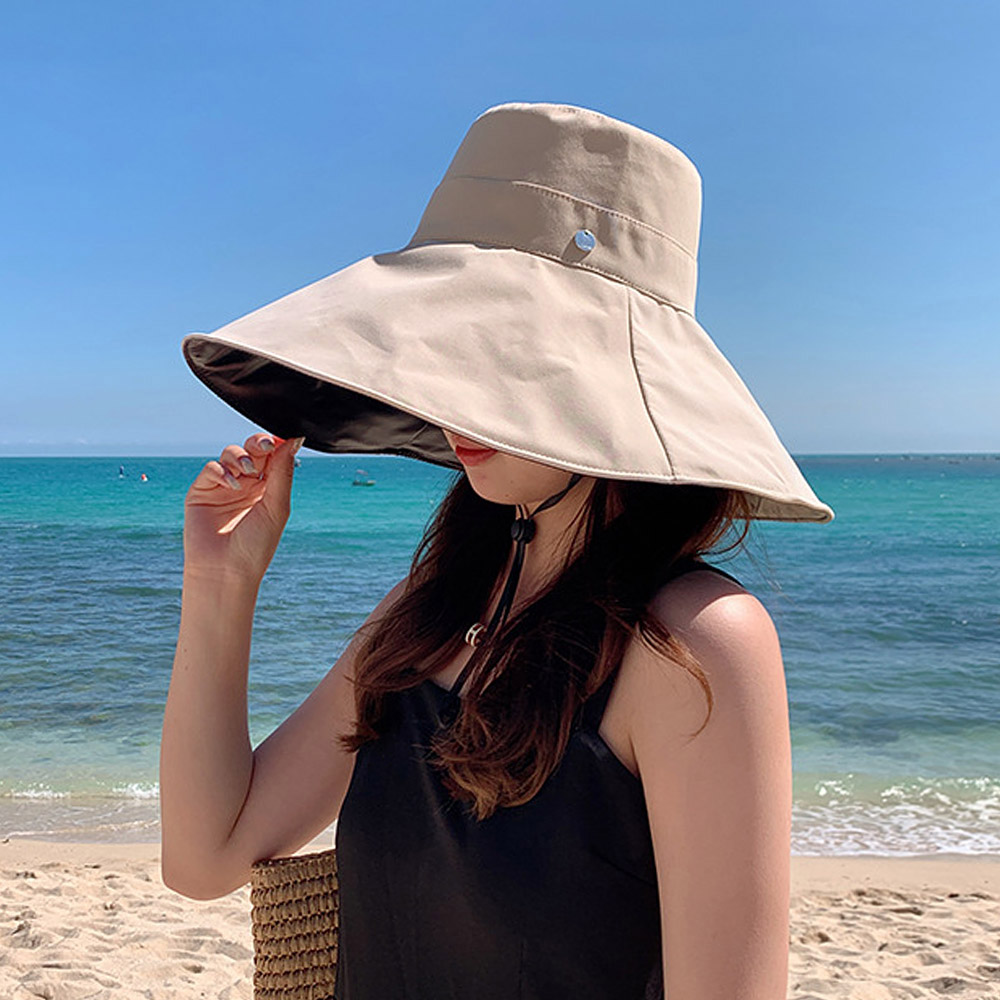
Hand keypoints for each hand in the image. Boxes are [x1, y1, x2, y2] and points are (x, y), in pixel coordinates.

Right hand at [182, 433, 303, 586]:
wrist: (226, 571)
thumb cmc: (256, 546)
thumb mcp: (276, 506)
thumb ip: (282, 472)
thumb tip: (294, 440)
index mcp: (268, 489)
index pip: (272, 457)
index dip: (276, 444)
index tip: (283, 437)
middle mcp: (246, 485)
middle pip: (252, 450)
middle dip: (258, 443)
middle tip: (265, 445)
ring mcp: (223, 487)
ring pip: (230, 454)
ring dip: (240, 456)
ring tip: (247, 469)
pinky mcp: (201, 491)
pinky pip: (211, 468)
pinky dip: (221, 471)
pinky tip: (231, 485)